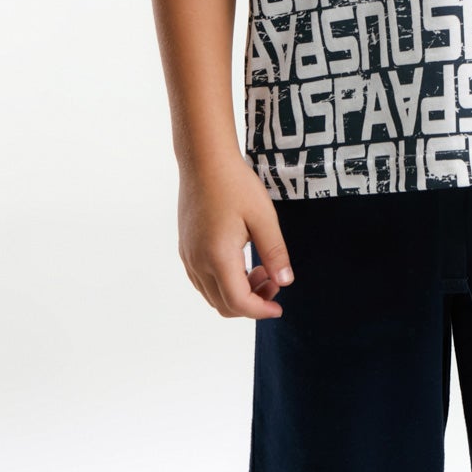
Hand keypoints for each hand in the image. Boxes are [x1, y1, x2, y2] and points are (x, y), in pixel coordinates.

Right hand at [177, 154, 294, 320]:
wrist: (204, 161)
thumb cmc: (235, 184)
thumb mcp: (263, 217)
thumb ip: (274, 253)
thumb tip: (285, 282)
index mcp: (218, 256)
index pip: (238, 302)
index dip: (261, 311)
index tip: (279, 308)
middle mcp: (198, 262)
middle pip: (223, 305)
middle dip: (252, 303)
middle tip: (274, 281)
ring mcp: (188, 256)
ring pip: (212, 295)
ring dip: (238, 293)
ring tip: (262, 269)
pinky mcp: (186, 248)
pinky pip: (203, 281)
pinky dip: (224, 283)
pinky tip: (242, 263)